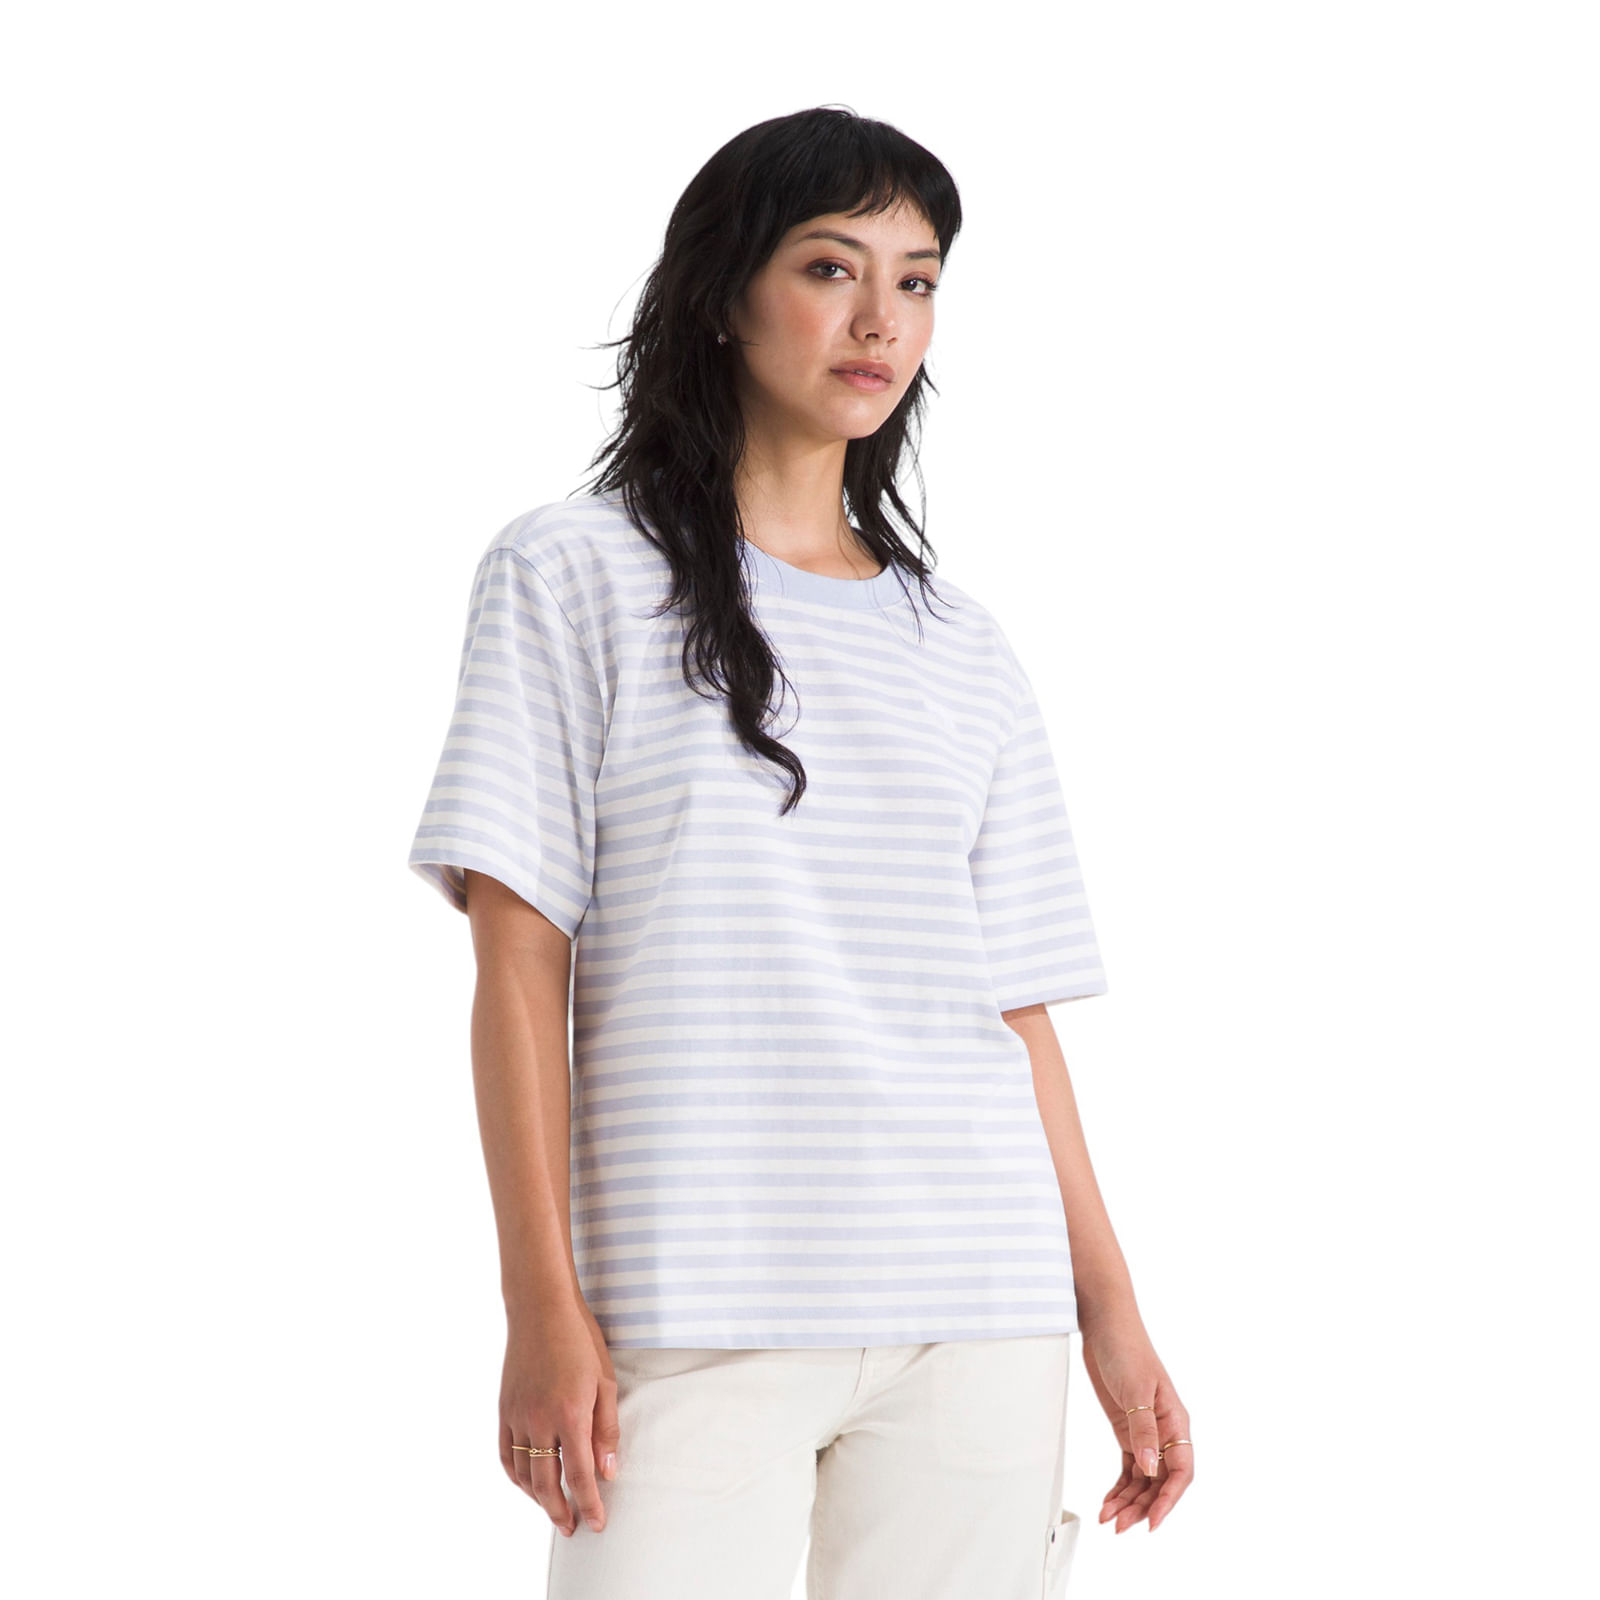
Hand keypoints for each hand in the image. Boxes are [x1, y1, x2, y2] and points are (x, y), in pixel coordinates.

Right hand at [499, 1297, 621, 1537]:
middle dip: (561, 1512)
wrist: (541, 1309)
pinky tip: (528, 1484)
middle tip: (572, 1528)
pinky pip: (505, 1455)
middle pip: (547, 1484)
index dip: (589, 1504)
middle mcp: (539, 1420)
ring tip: (554, 1510)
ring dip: (538, 1499)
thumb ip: (606, 1429)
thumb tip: (608, 1471)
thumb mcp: (605, 1381)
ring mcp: (517, 1416)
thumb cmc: (579, 1340)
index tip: (597, 1523)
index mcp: (570, 1413)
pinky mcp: (504, 1410)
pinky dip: (516, 1477)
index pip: (579, 1475)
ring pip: (523, 1475)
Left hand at [1079, 1312, 1193, 1533]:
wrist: (1105, 1325)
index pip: (1180, 1471)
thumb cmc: (1127, 1349)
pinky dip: (1120, 1486)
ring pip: (1143, 1478)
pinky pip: (1129, 1468)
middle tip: (1120, 1526)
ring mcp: (1145, 1432)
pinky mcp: (1127, 1430)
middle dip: (1142, 1506)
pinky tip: (1109, 1502)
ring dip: (1129, 1501)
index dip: (1169, 1500)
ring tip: (1110, 1520)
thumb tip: (1150, 1468)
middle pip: (1160, 1481)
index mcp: (1176, 1421)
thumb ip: (1143, 1429)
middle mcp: (1164, 1431)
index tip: (1152, 1522)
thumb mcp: (1135, 1389)